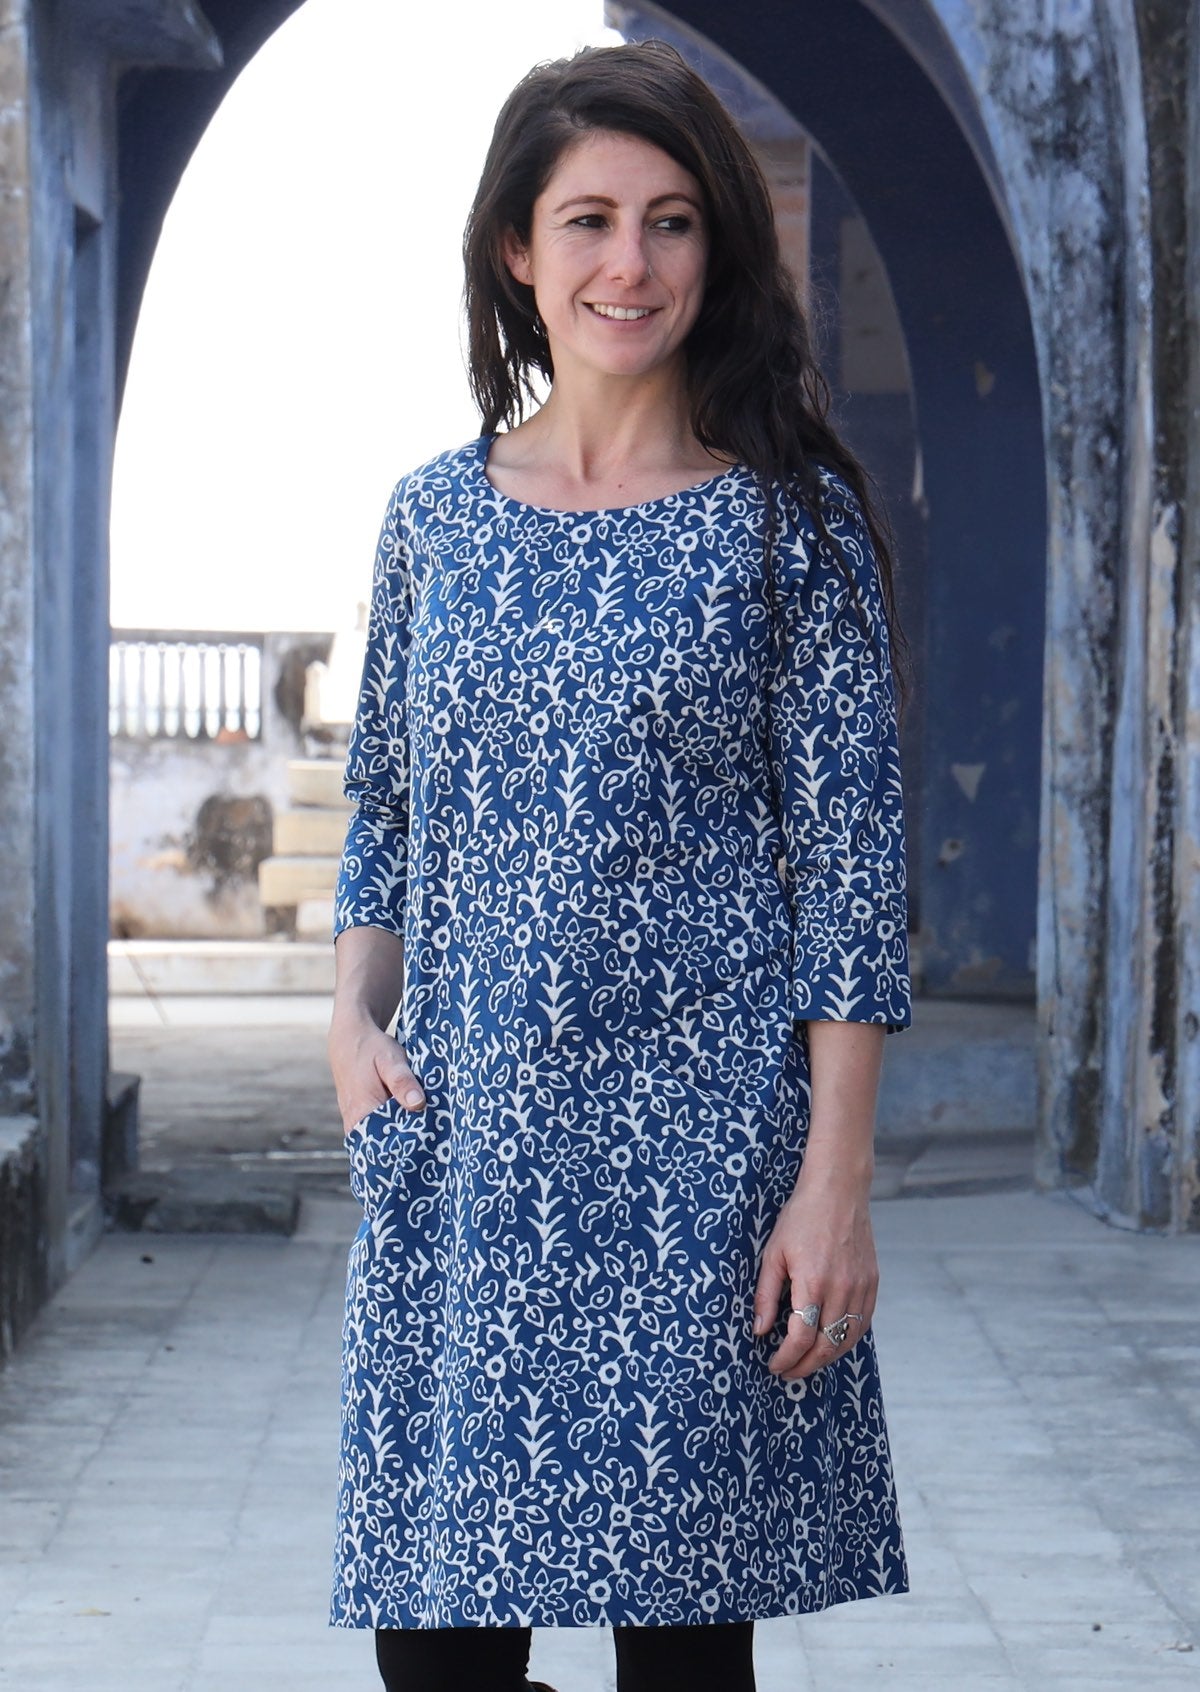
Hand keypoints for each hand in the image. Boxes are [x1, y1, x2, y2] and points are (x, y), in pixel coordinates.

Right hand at [328, 1013, 425, 1137]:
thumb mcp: (390, 1059)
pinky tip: (413, 1123)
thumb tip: (418, 1104)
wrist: (348, 1039)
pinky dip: (395, 1130)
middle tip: (436, 1137)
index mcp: (363, 1112)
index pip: (390, 1143)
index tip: (434, 1141)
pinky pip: (378, 1133)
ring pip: (383, 1140)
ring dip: (403, 1136)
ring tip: (427, 1132)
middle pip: (387, 1146)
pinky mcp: (358, 1120)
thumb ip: (402, 1082)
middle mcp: (356, 1124)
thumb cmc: (371, 1049)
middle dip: (410, 1143)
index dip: (413, 1144)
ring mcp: (355, 1124)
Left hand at [750, 1170, 878, 1380]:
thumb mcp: (773, 1254)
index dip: (786, 1358)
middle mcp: (841, 1289)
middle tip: (788, 1372)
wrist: (838, 1191)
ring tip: (808, 1362)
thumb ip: (766, 1295)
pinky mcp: (872, 1282)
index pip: (801, 1338)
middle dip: (806, 1366)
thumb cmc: (801, 1218)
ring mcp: (861, 1286)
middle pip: (827, 1345)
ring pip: (848, 1339)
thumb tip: (760, 1331)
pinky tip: (833, 1343)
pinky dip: (848, 1340)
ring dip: (827, 1358)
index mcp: (813, 1282)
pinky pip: (863, 1322)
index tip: (774, 1366)